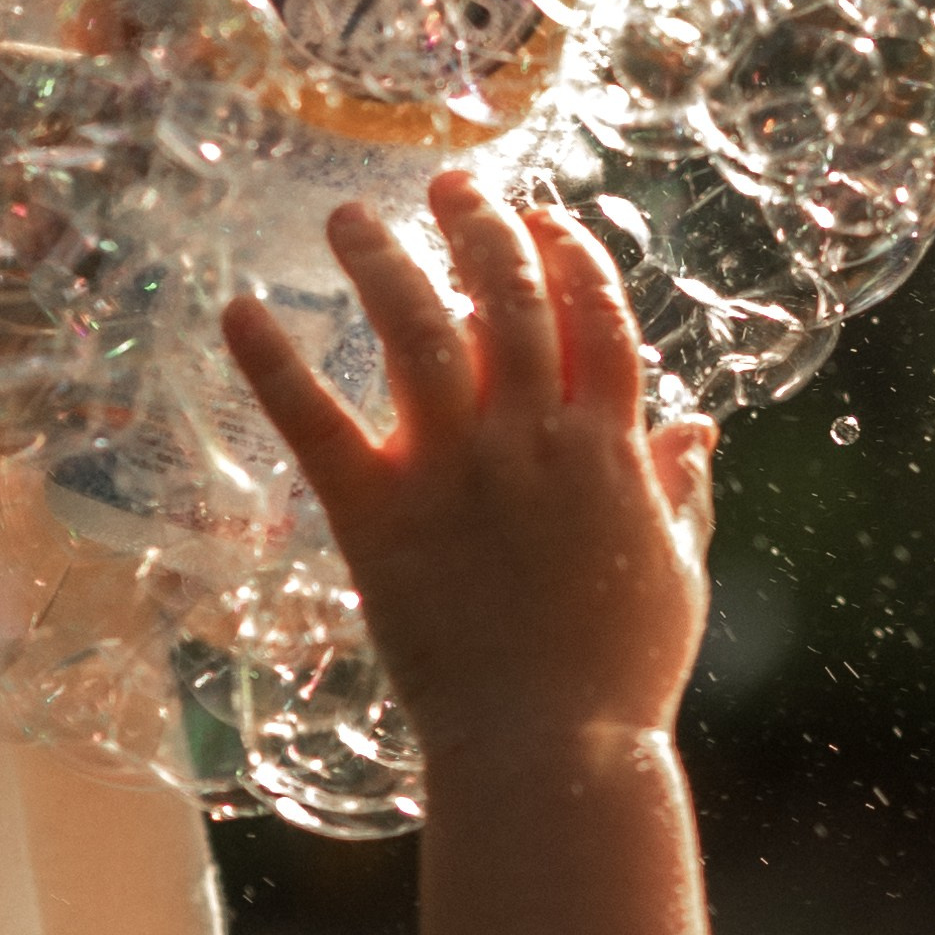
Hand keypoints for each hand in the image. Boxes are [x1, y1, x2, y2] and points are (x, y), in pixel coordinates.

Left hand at [223, 170, 715, 755]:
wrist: (552, 752)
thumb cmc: (620, 675)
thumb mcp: (677, 572)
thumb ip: (679, 491)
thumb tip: (697, 427)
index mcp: (609, 448)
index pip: (596, 314)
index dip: (571, 251)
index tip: (544, 214)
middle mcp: (533, 440)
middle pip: (510, 295)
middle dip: (480, 224)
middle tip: (450, 182)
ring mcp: (455, 473)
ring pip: (419, 331)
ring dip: (383, 260)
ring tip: (351, 216)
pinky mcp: (379, 518)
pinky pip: (317, 424)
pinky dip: (273, 363)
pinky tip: (237, 310)